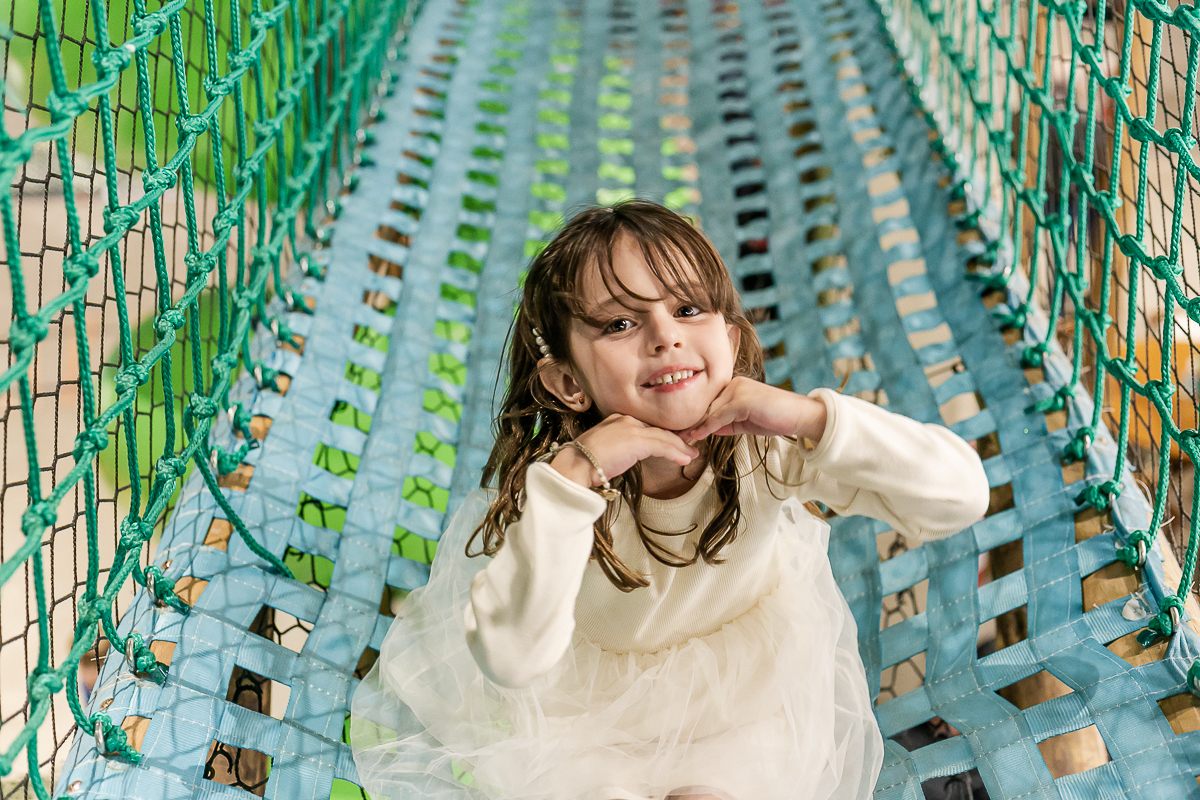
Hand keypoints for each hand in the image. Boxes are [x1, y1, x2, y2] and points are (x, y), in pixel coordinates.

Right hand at [549, 414, 698, 488]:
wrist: (575, 465)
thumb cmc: (585, 461)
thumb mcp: (605, 449)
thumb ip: (620, 447)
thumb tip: (630, 455)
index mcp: (617, 419)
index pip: (647, 426)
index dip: (663, 435)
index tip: (674, 443)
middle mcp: (626, 419)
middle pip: (657, 429)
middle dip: (675, 439)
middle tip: (688, 447)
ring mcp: (632, 428)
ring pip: (663, 437)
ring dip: (680, 447)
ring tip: (691, 455)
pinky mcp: (637, 441)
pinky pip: (663, 445)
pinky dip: (676, 452)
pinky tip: (685, 459)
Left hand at [678, 377, 827, 442]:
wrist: (799, 416)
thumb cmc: (774, 418)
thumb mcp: (744, 422)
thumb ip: (724, 423)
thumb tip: (703, 430)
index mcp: (732, 386)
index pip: (708, 403)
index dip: (693, 417)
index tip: (678, 429)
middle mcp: (733, 384)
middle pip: (705, 405)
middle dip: (688, 421)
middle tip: (671, 434)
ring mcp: (737, 390)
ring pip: (709, 410)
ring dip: (693, 426)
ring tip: (678, 438)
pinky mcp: (742, 399)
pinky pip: (719, 416)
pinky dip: (706, 427)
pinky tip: (695, 436)